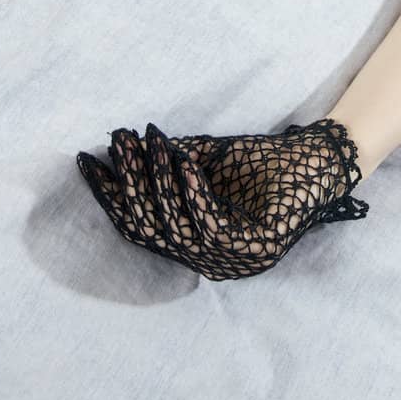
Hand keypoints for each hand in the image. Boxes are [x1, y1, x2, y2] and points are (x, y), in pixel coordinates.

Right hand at [76, 115, 368, 280]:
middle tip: (118, 139)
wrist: (316, 161)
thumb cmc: (260, 162)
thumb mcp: (203, 161)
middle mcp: (208, 261)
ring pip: (175, 227)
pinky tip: (183, 158)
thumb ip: (165, 162)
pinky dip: (192, 190)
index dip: (109, 194)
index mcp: (193, 244)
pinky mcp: (256, 251)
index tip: (85, 159)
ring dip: (157, 179)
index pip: (138, 226)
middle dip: (128, 182)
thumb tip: (116, 145)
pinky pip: (210, 224)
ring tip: (149, 138)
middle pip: (150, 228)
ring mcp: (233, 260)